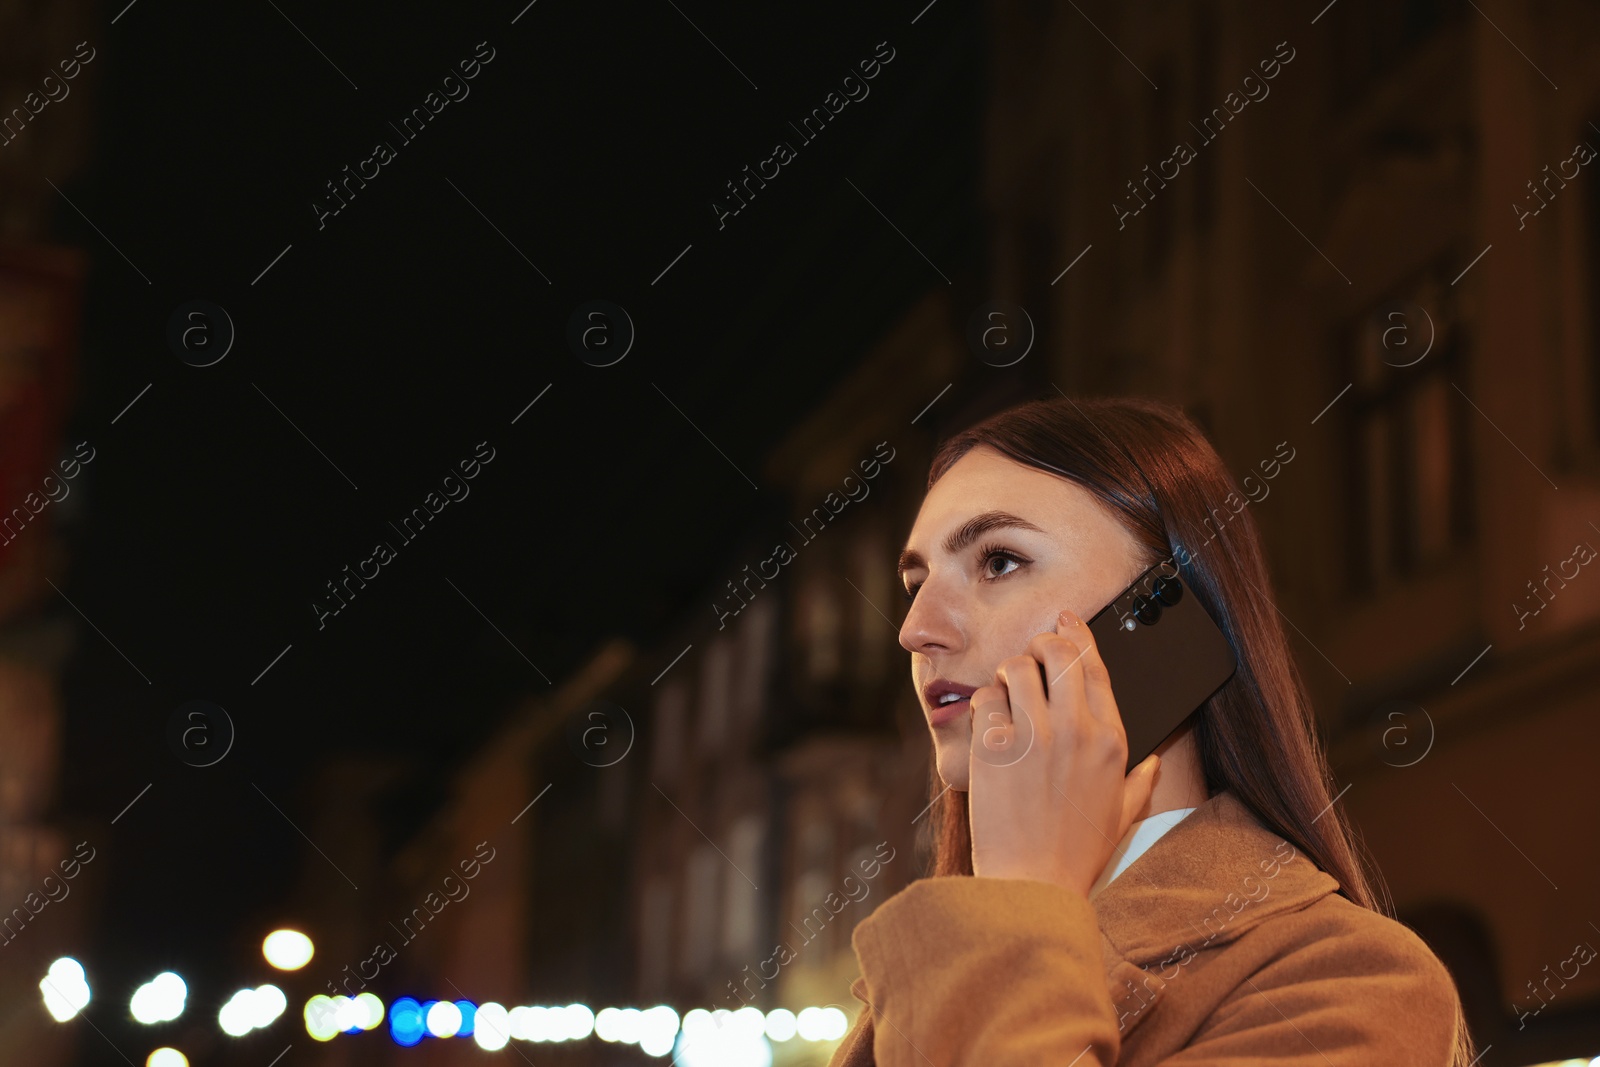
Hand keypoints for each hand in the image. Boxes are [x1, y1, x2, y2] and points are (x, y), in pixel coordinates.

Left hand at [966, 608, 1160, 897]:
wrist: (1033, 884)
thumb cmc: (1075, 855)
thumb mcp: (1120, 817)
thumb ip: (1140, 783)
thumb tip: (1156, 763)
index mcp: (1112, 742)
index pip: (1097, 667)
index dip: (1079, 635)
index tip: (1066, 619)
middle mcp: (1077, 731)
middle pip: (1058, 653)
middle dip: (1041, 645)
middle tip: (1030, 656)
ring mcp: (1035, 736)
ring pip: (1018, 667)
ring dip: (1009, 673)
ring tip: (1006, 694)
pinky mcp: (995, 747)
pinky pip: (986, 699)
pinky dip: (983, 705)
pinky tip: (987, 725)